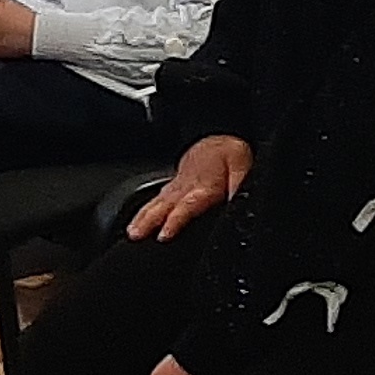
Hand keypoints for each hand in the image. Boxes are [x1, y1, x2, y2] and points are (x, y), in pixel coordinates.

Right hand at [130, 135, 255, 238]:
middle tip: (135, 235)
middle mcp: (185, 188)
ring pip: (156, 203)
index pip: (187, 206)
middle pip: (164, 206)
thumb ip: (240, 184)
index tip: (164, 233)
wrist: (215, 138)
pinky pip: (156, 200)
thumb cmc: (227, 152)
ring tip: (132, 233)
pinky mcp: (172, 188)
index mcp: (203, 186)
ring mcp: (176, 188)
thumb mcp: (241, 162)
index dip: (175, 220)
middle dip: (149, 221)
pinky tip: (138, 222)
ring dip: (143, 218)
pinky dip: (145, 212)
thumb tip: (241, 204)